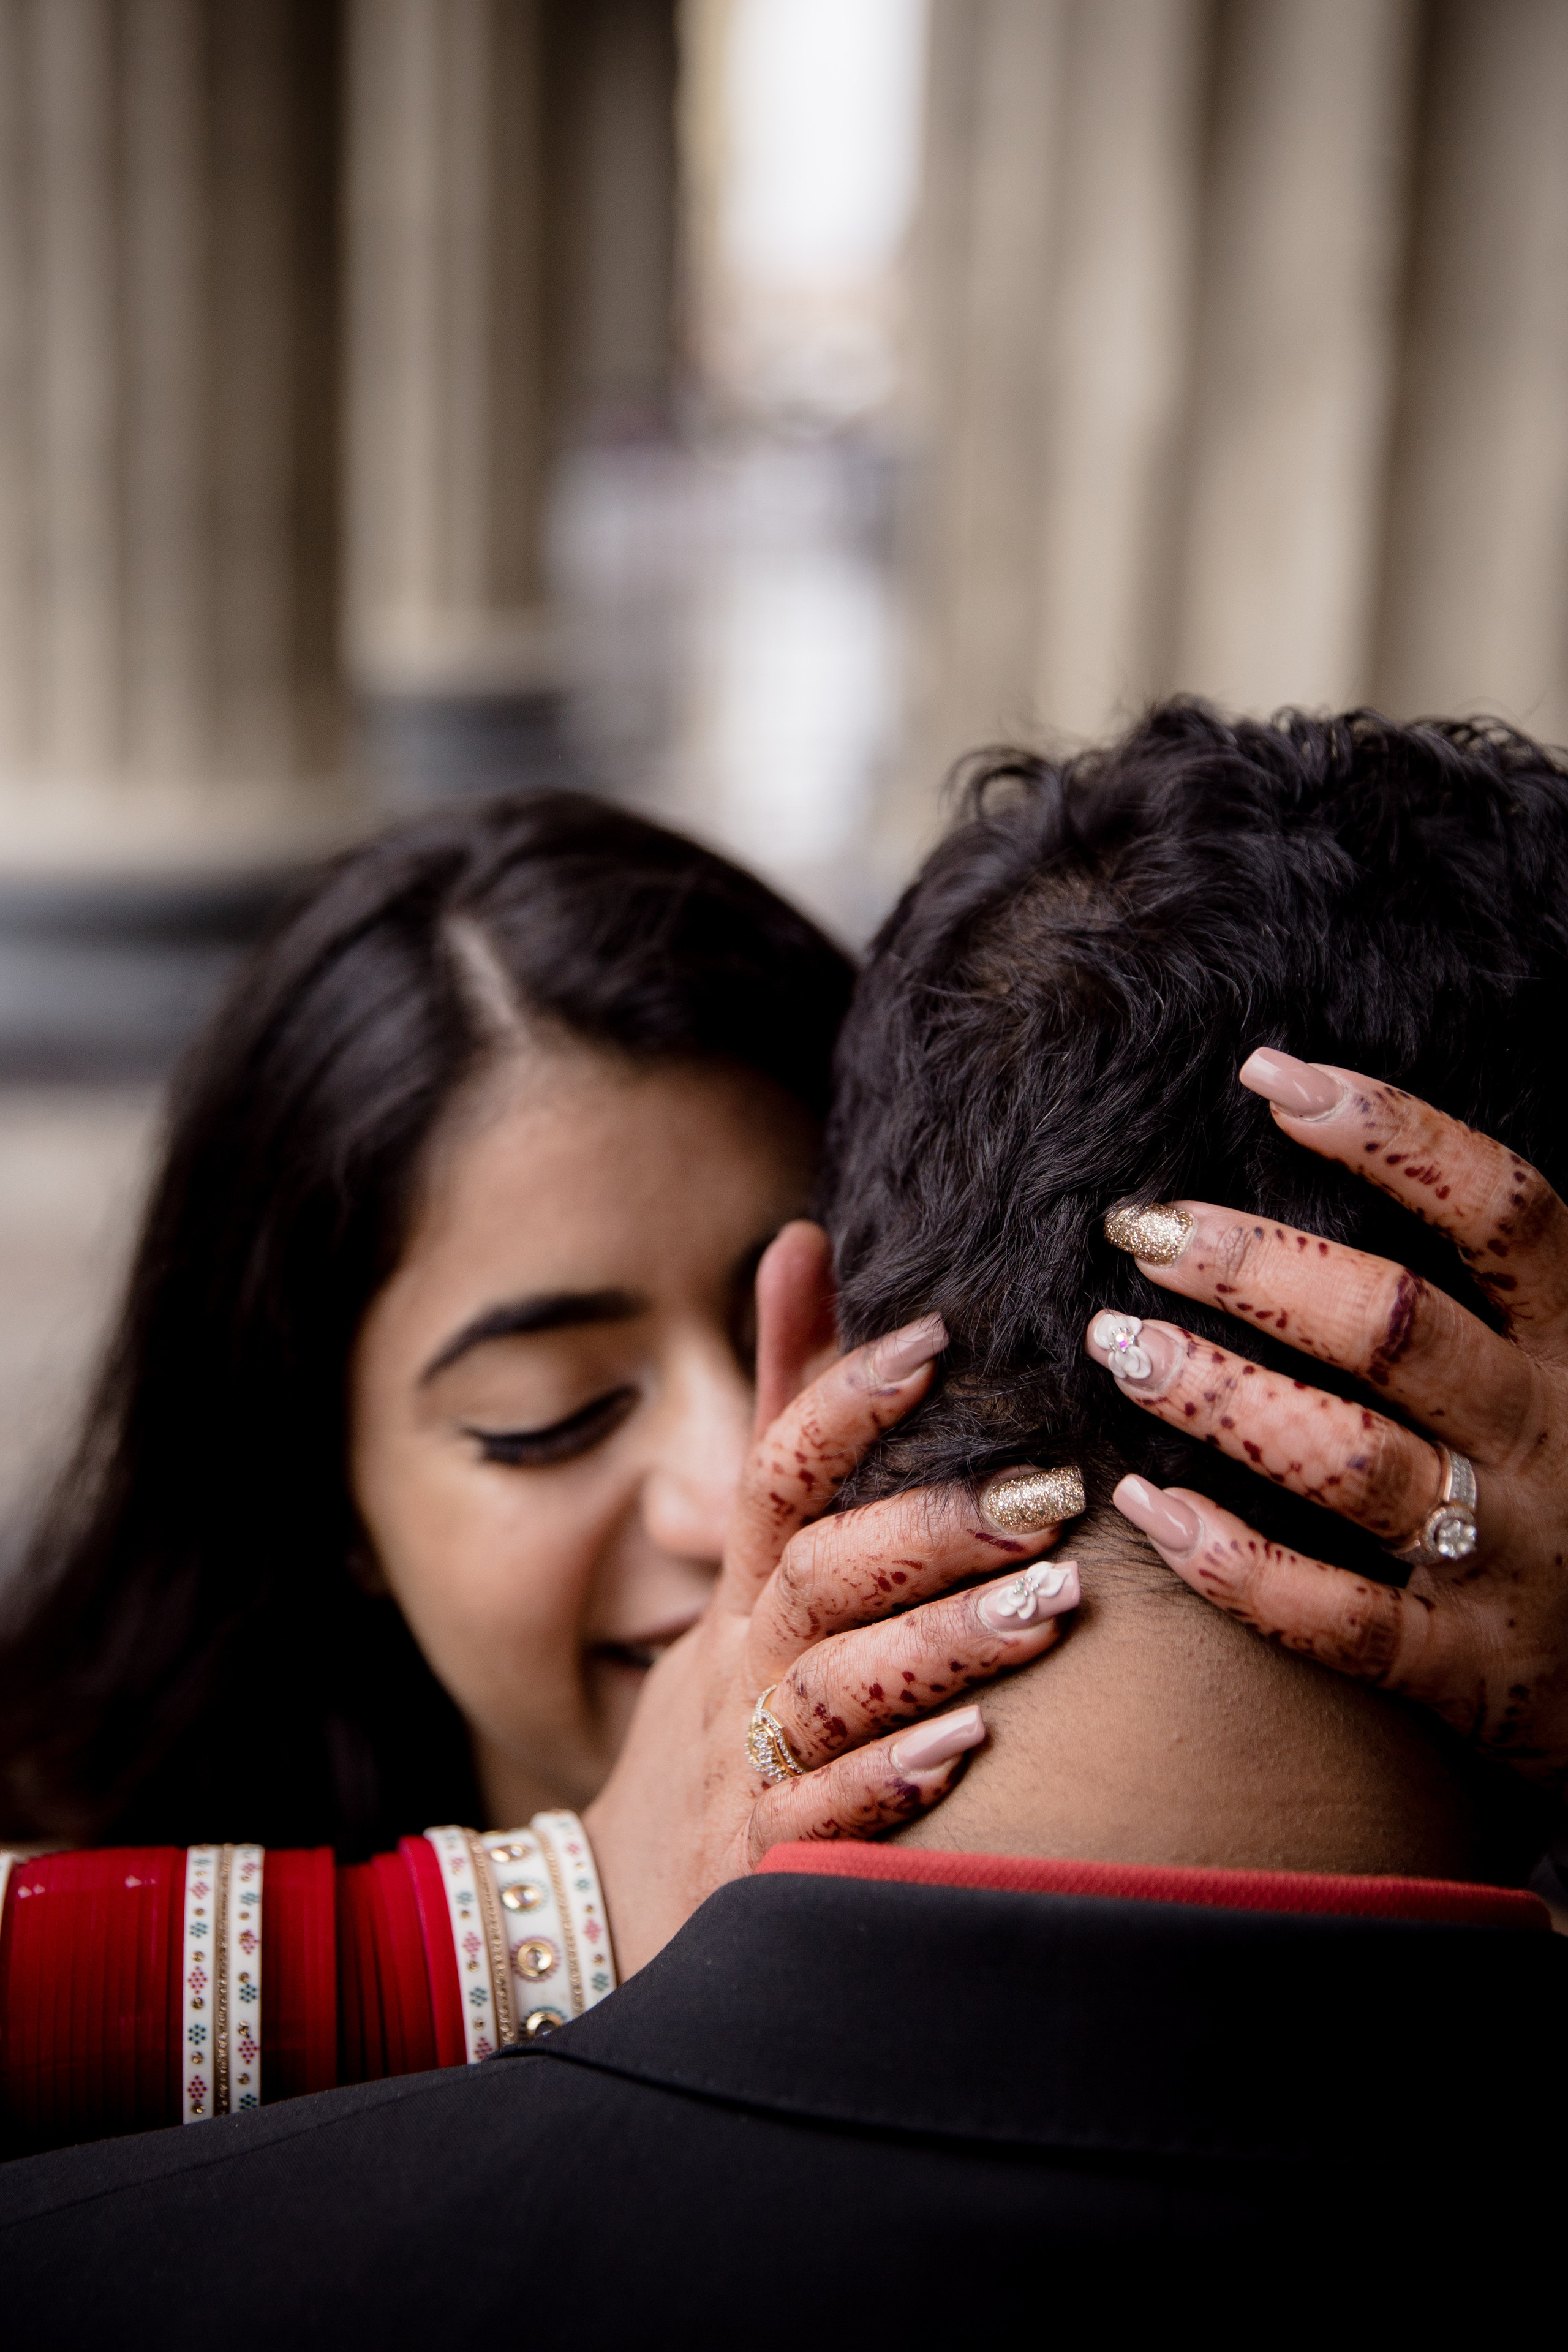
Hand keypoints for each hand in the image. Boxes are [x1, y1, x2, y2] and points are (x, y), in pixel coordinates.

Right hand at [588, 1222, 1080, 1970]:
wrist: (623, 1903)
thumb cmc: (722, 1707)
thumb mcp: (742, 1561)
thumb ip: (783, 1409)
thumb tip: (801, 1241)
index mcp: (746, 1589)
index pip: (779, 1473)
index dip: (845, 1400)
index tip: (936, 1339)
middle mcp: (744, 1663)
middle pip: (819, 1575)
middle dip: (929, 1528)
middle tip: (1048, 1492)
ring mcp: (750, 1761)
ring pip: (835, 1688)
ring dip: (938, 1641)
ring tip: (1046, 1603)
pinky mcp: (765, 1860)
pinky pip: (820, 1817)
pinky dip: (887, 1781)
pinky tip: (969, 1745)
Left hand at [1087, 1051, 1567, 1800]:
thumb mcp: (1562, 1370)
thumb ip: (1480, 1290)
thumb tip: (1329, 1137)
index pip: (1504, 1209)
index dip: (1392, 1133)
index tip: (1270, 1074)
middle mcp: (1548, 1438)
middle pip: (1396, 1326)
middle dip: (1258, 1268)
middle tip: (1145, 1230)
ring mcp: (1507, 1556)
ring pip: (1349, 1462)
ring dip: (1222, 1396)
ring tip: (1122, 1345)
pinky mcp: (1465, 1669)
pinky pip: (1337, 1620)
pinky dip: (1233, 1562)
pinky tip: (1147, 1505)